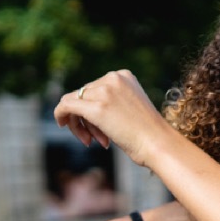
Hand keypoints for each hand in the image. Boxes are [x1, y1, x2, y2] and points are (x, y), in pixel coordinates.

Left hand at [53, 70, 174, 168]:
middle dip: (86, 119)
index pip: (94, 88)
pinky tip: (62, 124)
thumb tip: (79, 107)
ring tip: (91, 141)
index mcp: (124, 75)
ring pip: (73, 101)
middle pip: (83, 95)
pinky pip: (66, 106)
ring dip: (78, 123)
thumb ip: (110, 101)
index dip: (92, 109)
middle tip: (96, 140)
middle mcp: (113, 78)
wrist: (159, 145)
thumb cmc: (148, 134)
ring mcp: (104, 92)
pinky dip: (60, 114)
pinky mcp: (95, 107)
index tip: (102, 130)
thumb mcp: (130, 108)